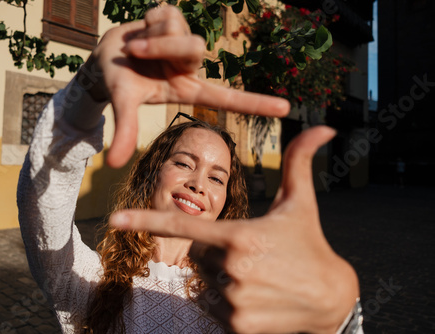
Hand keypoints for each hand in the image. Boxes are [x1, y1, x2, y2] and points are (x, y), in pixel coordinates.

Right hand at [78, 6, 289, 167]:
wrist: (105, 55)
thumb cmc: (118, 82)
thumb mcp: (123, 104)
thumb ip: (124, 132)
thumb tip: (111, 165)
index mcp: (187, 89)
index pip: (227, 98)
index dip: (255, 104)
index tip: (285, 110)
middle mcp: (191, 66)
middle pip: (195, 49)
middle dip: (160, 48)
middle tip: (134, 52)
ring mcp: (186, 41)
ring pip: (180, 31)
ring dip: (150, 37)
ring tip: (135, 46)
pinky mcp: (177, 19)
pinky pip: (168, 14)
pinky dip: (147, 21)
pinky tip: (142, 28)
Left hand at [109, 126, 359, 333]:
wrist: (331, 299)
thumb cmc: (310, 244)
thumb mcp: (301, 202)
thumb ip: (300, 161)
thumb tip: (324, 125)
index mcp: (240, 236)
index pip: (183, 226)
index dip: (146, 221)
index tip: (114, 219)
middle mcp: (231, 269)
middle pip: (197, 256)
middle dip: (215, 253)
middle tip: (251, 255)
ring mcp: (233, 301)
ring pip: (203, 283)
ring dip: (220, 278)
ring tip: (256, 278)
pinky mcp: (237, 327)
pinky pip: (212, 309)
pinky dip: (226, 303)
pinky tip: (255, 299)